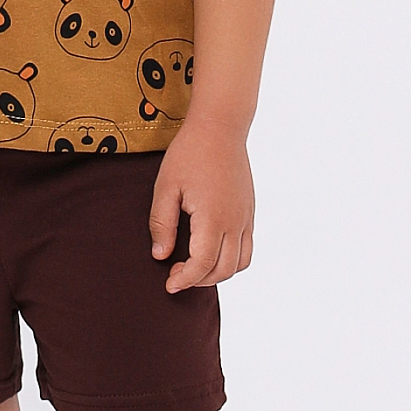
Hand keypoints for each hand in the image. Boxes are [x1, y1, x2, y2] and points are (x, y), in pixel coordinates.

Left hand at [149, 117, 254, 293]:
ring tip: (194, 266)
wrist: (220, 127)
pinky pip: (247, 248)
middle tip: (176, 275)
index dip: (185, 280)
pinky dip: (232, 260)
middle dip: (199, 280)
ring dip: (217, 273)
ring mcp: (245, 217)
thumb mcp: (166, 186)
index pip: (202, 265)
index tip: (169, 284)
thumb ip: (162, 223)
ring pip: (239, 263)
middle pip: (223, 270)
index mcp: (212, 217)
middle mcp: (234, 222)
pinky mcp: (249, 211)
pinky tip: (211, 250)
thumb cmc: (189, 153)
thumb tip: (160, 256)